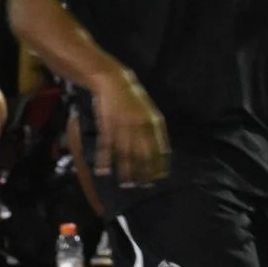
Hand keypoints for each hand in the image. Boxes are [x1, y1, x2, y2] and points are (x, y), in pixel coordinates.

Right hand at [93, 70, 170, 186]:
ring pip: (126, 154)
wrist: (114, 81)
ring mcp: (124, 126)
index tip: (159, 178)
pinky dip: (105, 160)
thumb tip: (163, 151)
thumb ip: (155, 130)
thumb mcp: (149, 112)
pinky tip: (104, 172)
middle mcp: (140, 126)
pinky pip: (107, 147)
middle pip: (144, 154)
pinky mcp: (108, 125)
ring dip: (126, 171)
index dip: (159, 164)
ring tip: (127, 185)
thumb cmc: (133, 98)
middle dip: (144, 172)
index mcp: (153, 122)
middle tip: (143, 186)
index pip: (159, 148)